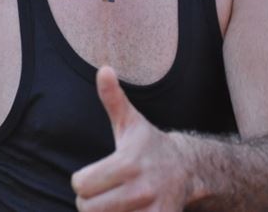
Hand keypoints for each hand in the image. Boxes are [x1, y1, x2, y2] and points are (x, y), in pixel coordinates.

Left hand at [71, 66, 189, 211]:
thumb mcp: (130, 121)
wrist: (188, 169)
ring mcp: (153, 210)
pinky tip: (124, 210)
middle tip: (99, 193)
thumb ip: (113, 98)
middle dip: (88, 201)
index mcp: (128, 162)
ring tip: (113, 202)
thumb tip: (104, 69)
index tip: (90, 176)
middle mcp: (142, 189)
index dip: (80, 181)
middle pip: (88, 208)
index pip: (81, 184)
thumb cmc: (148, 144)